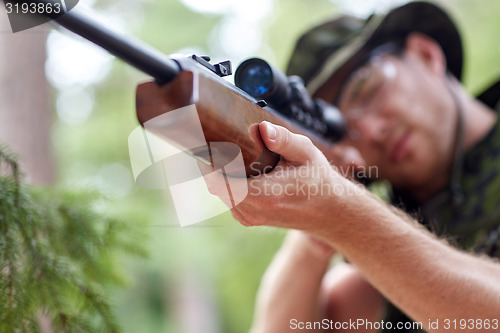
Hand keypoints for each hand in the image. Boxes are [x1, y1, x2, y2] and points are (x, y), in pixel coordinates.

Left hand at [204, 121, 366, 232]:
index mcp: (265, 195)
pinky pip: (226, 196)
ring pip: (218, 191)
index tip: (203, 139)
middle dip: (210, 161)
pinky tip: (234, 165)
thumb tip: (262, 128)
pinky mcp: (247, 218)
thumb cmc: (318, 180)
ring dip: (217, 171)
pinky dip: (225, 180)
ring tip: (222, 148)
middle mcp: (253, 211)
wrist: (329, 211)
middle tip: (208, 135)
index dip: (207, 161)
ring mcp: (248, 217)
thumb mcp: (306, 153)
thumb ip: (284, 140)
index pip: (219, 181)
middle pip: (214, 184)